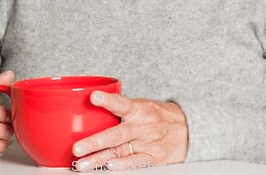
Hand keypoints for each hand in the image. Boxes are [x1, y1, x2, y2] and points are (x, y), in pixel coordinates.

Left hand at [73, 92, 187, 170]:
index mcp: (138, 109)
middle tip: (77, 147)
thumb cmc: (158, 115)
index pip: (120, 102)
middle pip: (115, 134)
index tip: (93, 97)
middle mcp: (142, 126)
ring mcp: (148, 142)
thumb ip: (121, 108)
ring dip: (100, 159)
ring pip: (120, 151)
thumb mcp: (142, 105)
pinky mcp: (154, 157)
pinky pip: (136, 162)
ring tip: (82, 164)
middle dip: (94, 142)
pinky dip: (123, 165)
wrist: (188, 128)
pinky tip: (110, 167)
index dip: (106, 100)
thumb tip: (91, 107)